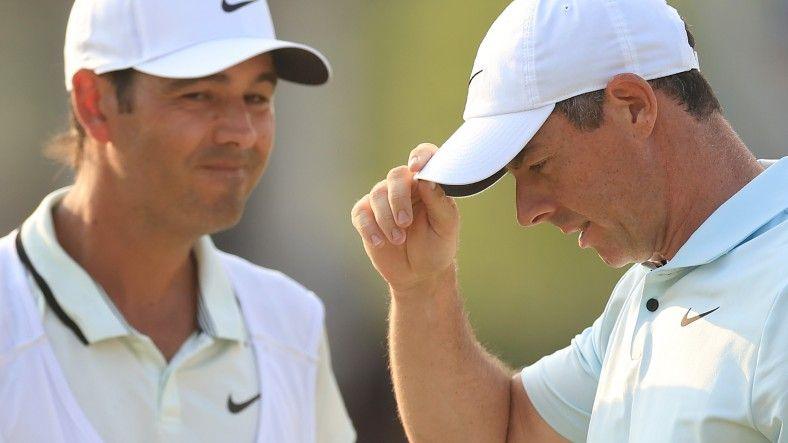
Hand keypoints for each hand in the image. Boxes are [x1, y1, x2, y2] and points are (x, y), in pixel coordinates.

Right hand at [351, 143, 458, 293]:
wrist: (420, 274)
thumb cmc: (437, 246)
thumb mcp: (446, 226)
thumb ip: (439, 201)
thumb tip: (427, 180)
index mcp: (427, 183)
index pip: (424, 156)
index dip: (420, 156)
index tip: (416, 169)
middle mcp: (405, 187)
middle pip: (395, 176)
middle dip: (398, 199)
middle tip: (405, 223)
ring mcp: (384, 201)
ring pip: (377, 195)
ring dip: (387, 219)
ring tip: (398, 239)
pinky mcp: (367, 217)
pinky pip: (361, 213)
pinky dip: (369, 228)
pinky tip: (380, 242)